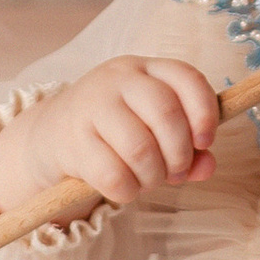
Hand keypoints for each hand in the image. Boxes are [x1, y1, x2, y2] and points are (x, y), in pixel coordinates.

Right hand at [0, 58, 219, 220]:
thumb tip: (207, 166)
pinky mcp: (71, 140)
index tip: (205, 142)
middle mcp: (117, 79)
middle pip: (166, 113)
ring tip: (148, 181)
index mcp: (145, 68)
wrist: (52, 134)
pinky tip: (124, 189)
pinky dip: (127, 191)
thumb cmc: (116, 131)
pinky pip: (113, 174)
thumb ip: (189, 147)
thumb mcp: (154, 129)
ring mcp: (91, 106)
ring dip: (153, 176)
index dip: (205, 113)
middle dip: (179, 154)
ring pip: (140, 148)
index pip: (187, 78)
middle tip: (176, 173)